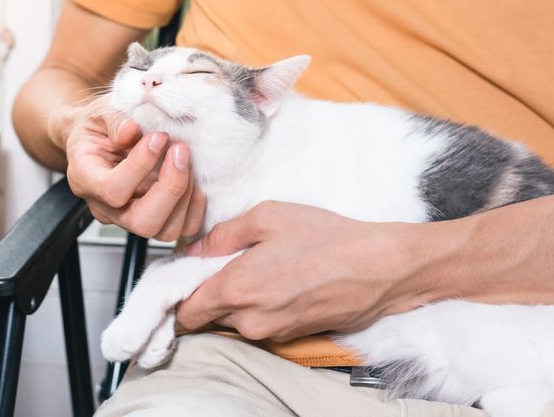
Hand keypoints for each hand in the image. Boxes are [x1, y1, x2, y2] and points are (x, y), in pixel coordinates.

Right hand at [62, 107, 206, 240]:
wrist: (101, 137)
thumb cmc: (100, 126)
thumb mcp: (100, 111)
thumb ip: (115, 118)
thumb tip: (132, 130)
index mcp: (85, 179)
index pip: (112, 189)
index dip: (140, 165)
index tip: (158, 136)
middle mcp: (107, 207)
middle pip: (142, 222)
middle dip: (171, 188)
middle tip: (180, 151)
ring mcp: (131, 218)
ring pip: (166, 231)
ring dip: (186, 194)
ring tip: (186, 159)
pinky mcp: (156, 220)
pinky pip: (184, 228)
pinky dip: (196, 204)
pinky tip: (193, 176)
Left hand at [175, 201, 432, 340]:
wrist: (377, 268)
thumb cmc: (325, 238)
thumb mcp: (268, 216)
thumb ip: (223, 234)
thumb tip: (196, 249)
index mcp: (236, 289)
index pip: (184, 309)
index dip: (177, 293)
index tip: (182, 276)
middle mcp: (249, 320)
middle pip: (206, 316)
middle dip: (206, 294)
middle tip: (221, 264)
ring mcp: (271, 333)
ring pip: (233, 321)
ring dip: (235, 300)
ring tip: (258, 268)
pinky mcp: (290, 337)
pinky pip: (258, 324)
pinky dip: (258, 307)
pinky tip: (278, 280)